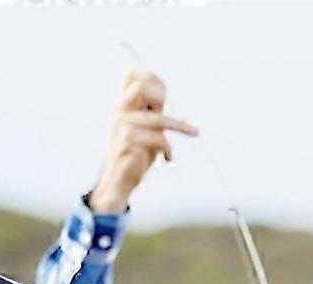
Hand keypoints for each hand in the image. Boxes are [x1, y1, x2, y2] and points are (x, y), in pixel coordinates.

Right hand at [89, 70, 198, 213]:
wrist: (118, 180)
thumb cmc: (135, 154)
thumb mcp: (144, 129)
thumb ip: (151, 113)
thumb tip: (161, 95)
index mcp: (124, 105)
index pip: (132, 75)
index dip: (151, 78)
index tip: (164, 95)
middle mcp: (121, 111)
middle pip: (140, 86)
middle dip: (159, 94)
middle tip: (166, 108)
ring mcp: (123, 126)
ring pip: (158, 119)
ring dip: (180, 126)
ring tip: (194, 132)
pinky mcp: (128, 143)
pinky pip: (158, 140)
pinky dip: (168, 149)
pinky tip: (168, 159)